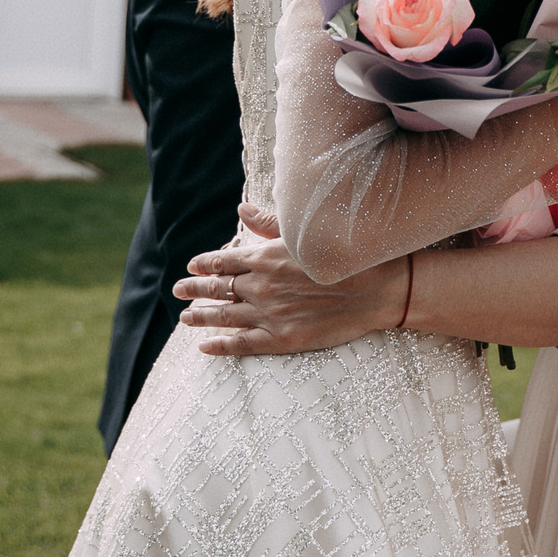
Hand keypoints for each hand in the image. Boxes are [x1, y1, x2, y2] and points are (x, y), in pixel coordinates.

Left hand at [175, 236, 403, 355]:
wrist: (379, 290)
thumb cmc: (346, 256)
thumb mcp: (305, 233)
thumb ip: (270, 223)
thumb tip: (241, 209)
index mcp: (266, 257)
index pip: (224, 260)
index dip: (205, 263)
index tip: (192, 265)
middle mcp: (261, 285)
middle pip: (217, 288)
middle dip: (194, 288)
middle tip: (178, 290)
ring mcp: (269, 314)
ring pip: (224, 316)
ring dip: (201, 316)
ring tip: (185, 318)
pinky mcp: (281, 339)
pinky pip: (241, 344)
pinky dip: (219, 346)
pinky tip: (205, 347)